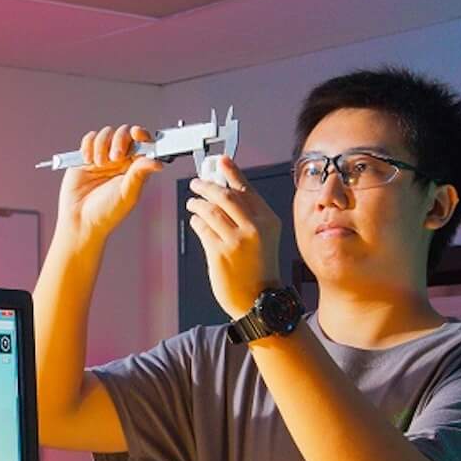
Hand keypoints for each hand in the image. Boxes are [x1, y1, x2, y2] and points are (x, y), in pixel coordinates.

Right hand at [55, 125, 162, 248]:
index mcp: (134, 168)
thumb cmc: (106, 213)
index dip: (141, 134)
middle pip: (124, 133)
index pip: (142, 143)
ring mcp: (103, 157)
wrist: (79, 220)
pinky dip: (89, 146)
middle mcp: (120, 160)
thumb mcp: (127, 194)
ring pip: (106, 134)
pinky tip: (88, 161)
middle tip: (115, 158)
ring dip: (102, 146)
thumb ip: (140, 174)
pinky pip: (89, 139)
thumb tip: (158, 163)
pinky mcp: (86, 156)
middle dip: (119, 140)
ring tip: (99, 164)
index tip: (137, 134)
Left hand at [186, 156, 284, 318]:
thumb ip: (249, 215)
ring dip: (197, 204)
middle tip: (197, 183)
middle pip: (224, 196)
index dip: (231, 171)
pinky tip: (195, 221)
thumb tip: (227, 189)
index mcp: (267, 220)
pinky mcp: (220, 253)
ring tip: (192, 203)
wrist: (259, 300)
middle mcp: (254, 228)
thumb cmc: (260, 268)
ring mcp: (237, 240)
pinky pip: (202, 229)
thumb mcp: (264, 237)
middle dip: (207, 186)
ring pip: (210, 211)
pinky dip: (196, 222)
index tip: (220, 160)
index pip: (246, 189)